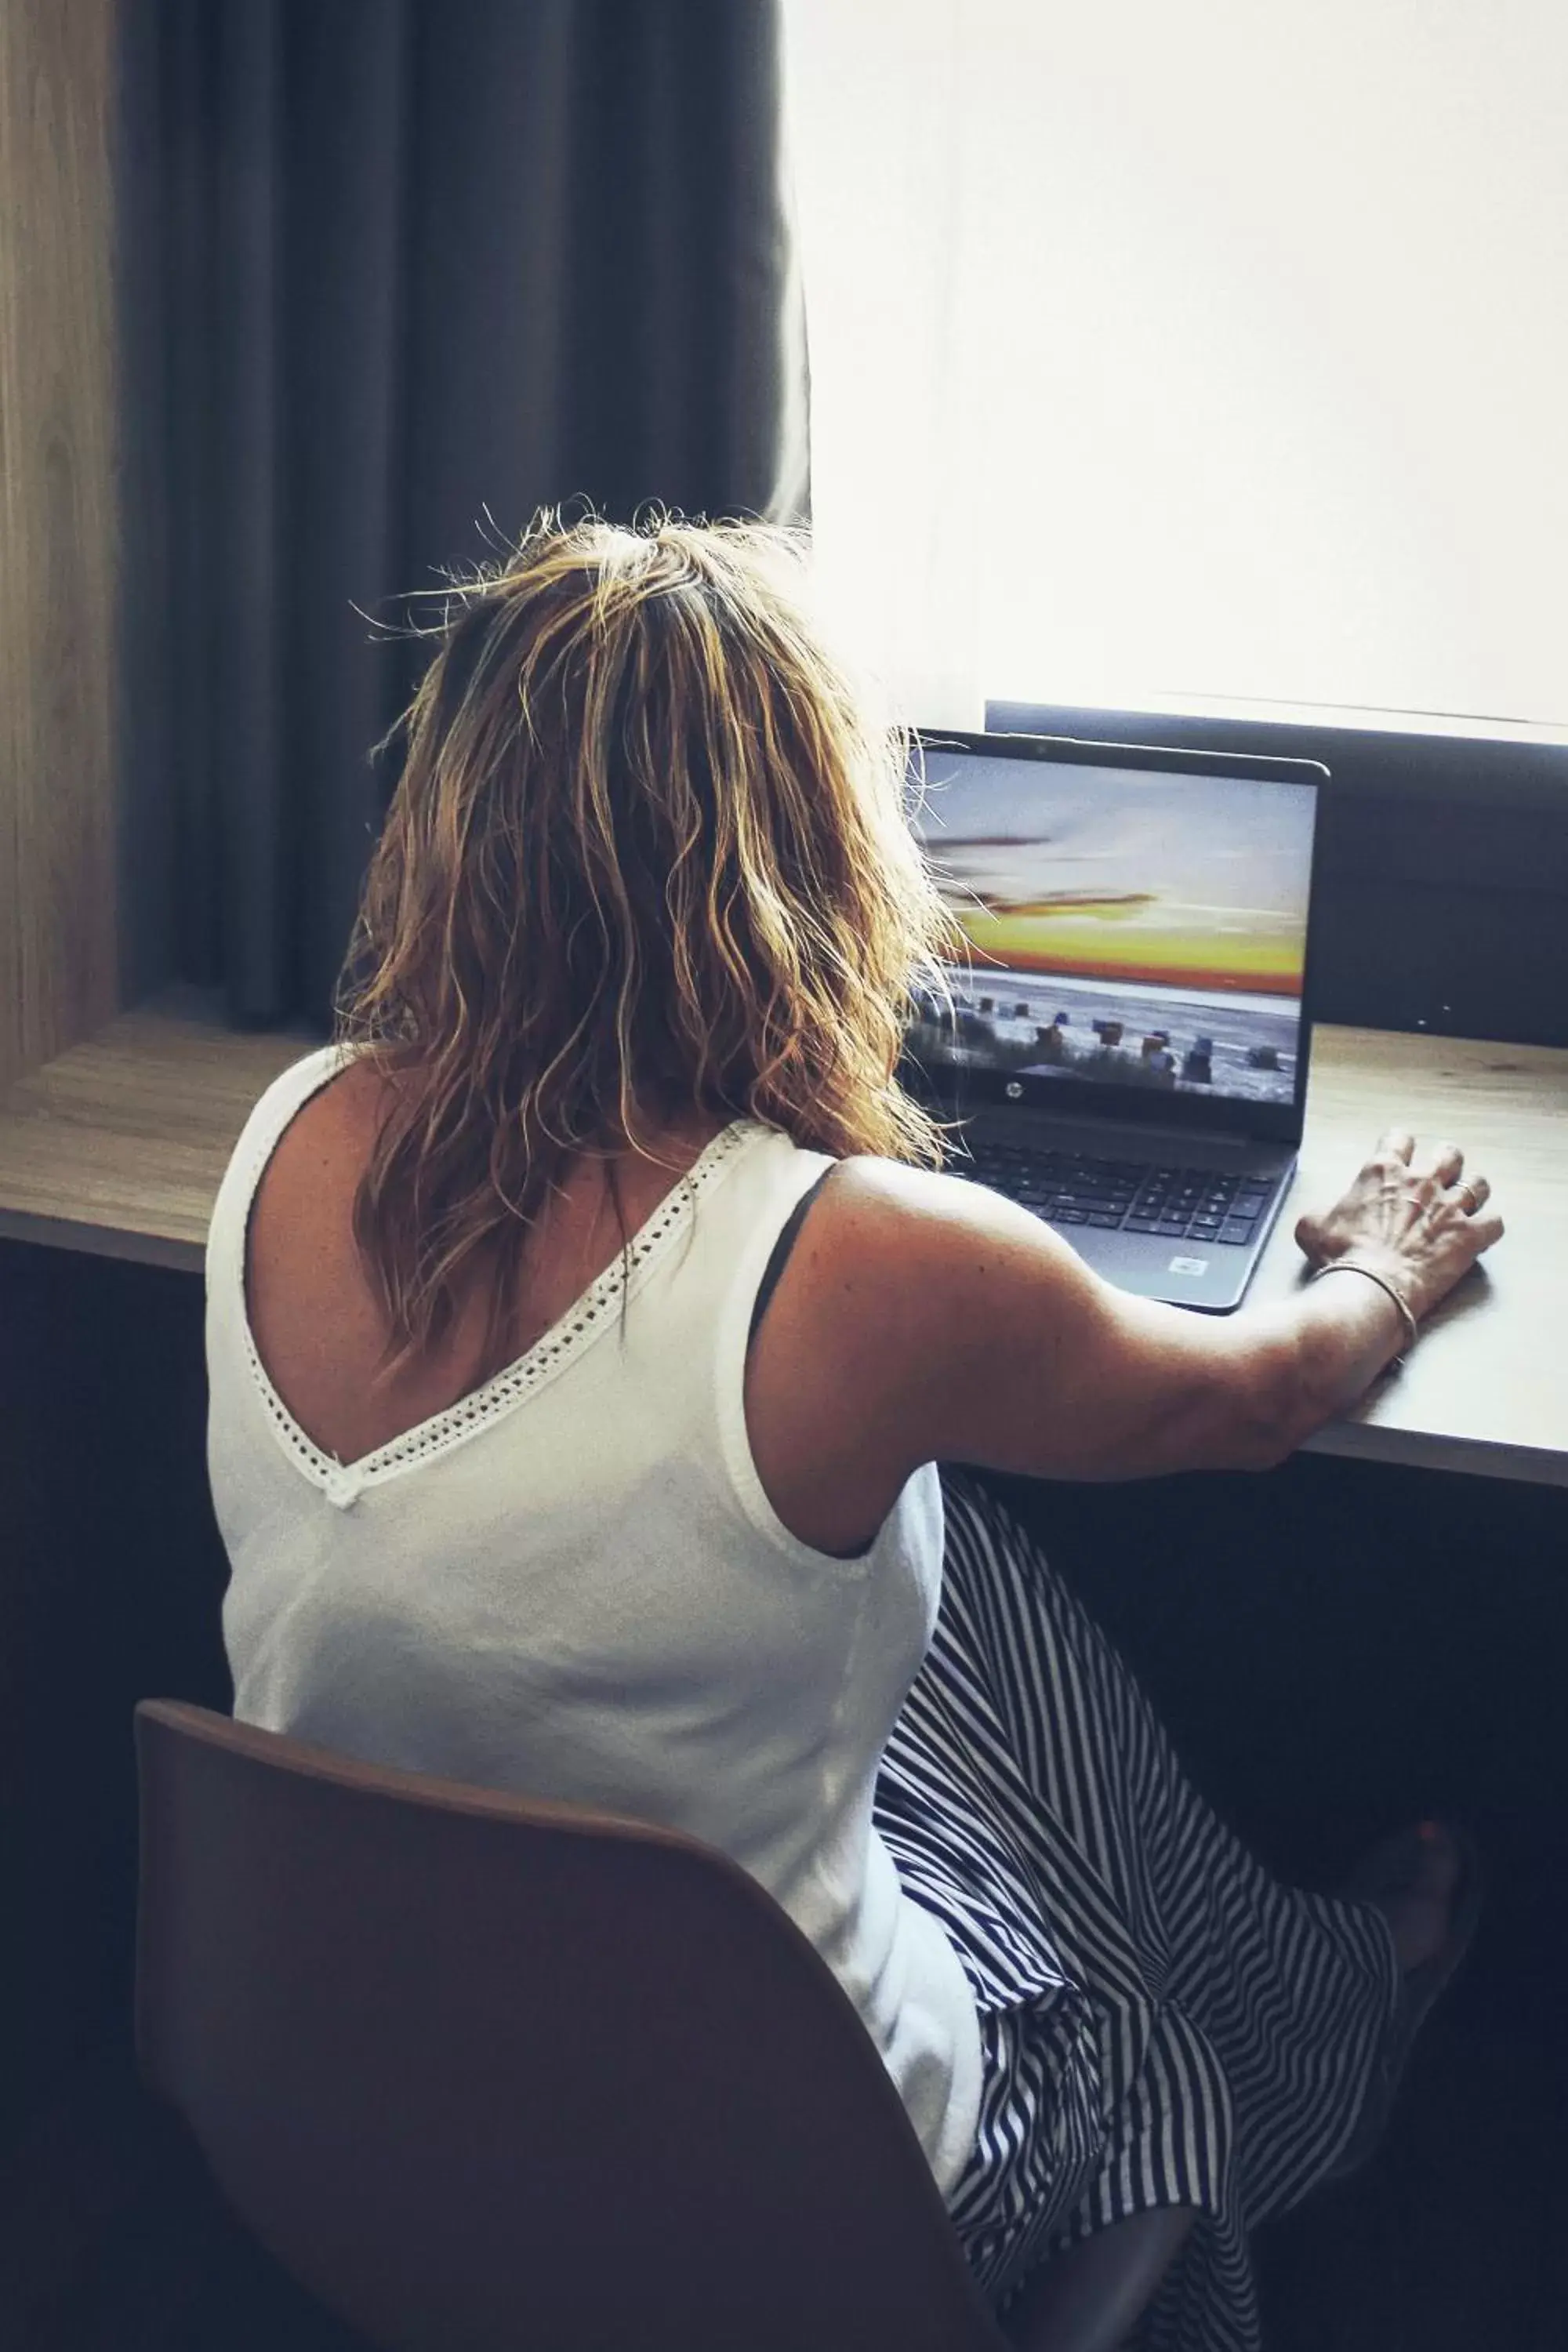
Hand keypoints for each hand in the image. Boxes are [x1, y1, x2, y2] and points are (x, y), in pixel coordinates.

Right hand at [1294, 1128, 1503, 1325]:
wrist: (1368, 1286)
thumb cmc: (1341, 1256)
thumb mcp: (1311, 1227)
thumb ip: (1320, 1213)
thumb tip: (1319, 1218)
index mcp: (1382, 1172)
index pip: (1399, 1138)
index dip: (1401, 1146)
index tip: (1401, 1155)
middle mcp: (1421, 1182)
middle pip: (1448, 1155)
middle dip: (1447, 1163)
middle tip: (1442, 1175)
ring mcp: (1449, 1208)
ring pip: (1478, 1184)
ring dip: (1473, 1191)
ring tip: (1467, 1201)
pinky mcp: (1469, 1236)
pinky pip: (1494, 1222)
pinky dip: (1490, 1226)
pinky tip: (1482, 1232)